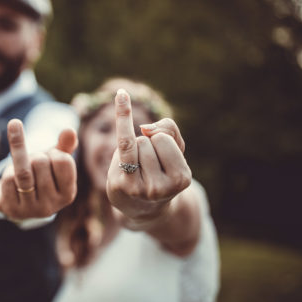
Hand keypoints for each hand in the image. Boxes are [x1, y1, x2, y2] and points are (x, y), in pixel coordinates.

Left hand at [0, 119, 77, 220]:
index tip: (51, 158)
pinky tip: (12, 179)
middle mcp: (51, 206)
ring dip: (20, 158)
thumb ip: (64, 145)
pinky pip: (7, 180)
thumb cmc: (41, 176)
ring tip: (21, 159)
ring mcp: (31, 210)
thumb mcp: (54, 161)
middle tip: (33, 163)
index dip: (54, 153)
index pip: (63, 161)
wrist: (19, 201)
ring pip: (23, 172)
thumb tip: (69, 130)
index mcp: (67, 195)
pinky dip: (7, 172)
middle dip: (35, 155)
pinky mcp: (12, 209)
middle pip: (40, 163)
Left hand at [107, 89, 190, 223]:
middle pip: (148, 140)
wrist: (143, 207)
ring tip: (136, 168)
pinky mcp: (120, 186)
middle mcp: (161, 188)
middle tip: (146, 166)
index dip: (160, 141)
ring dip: (133, 149)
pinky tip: (122, 94)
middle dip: (146, 145)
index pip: (165, 140)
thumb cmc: (161, 172)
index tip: (160, 158)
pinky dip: (123, 116)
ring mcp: (138, 189)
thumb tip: (146, 128)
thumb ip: (169, 130)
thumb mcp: (175, 151)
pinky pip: (121, 144)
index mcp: (181, 179)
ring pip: (135, 142)